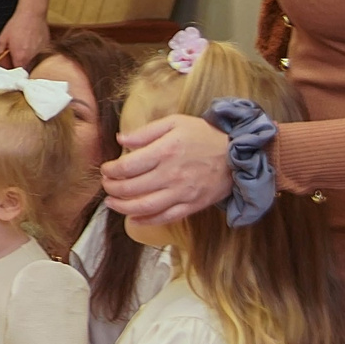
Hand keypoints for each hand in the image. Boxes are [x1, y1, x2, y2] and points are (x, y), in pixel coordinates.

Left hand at [0, 4, 51, 66]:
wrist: (32, 14)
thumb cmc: (17, 24)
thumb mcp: (3, 37)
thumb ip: (0, 51)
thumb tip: (0, 58)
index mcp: (20, 56)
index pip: (17, 72)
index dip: (13, 71)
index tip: (11, 68)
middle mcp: (31, 57)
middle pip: (26, 68)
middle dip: (21, 65)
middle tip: (17, 57)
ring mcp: (41, 52)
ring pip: (34, 61)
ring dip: (29, 58)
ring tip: (25, 47)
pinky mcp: (47, 47)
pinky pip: (41, 54)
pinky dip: (36, 51)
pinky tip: (31, 43)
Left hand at [102, 112, 233, 225]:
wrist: (239, 154)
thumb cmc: (205, 135)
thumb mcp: (175, 122)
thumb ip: (145, 132)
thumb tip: (121, 139)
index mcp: (165, 152)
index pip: (127, 167)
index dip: (111, 170)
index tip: (106, 169)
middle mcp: (171, 175)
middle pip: (131, 188)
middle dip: (112, 188)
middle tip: (106, 185)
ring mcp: (182, 193)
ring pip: (145, 206)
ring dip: (123, 207)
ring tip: (111, 203)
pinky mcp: (192, 205)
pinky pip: (165, 217)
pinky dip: (147, 220)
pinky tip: (134, 219)